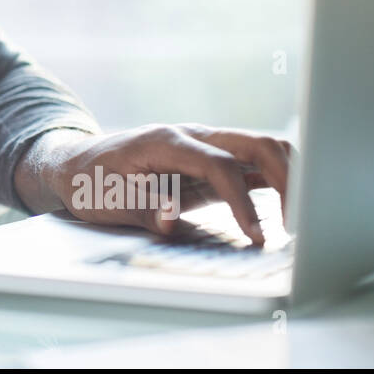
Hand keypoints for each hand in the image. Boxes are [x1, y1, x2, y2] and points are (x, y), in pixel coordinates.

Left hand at [16, 123, 293, 244]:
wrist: (78, 164)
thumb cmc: (89, 181)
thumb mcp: (104, 199)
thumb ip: (139, 208)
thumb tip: (168, 220)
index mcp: (166, 141)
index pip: (220, 165)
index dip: (242, 202)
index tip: (257, 236)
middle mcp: (193, 137)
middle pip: (258, 144)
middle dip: (288, 180)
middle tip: (295, 227)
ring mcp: (206, 147)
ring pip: (264, 150)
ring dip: (290, 179)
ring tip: (296, 224)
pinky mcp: (213, 164)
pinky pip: (255, 167)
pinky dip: (278, 185)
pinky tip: (285, 216)